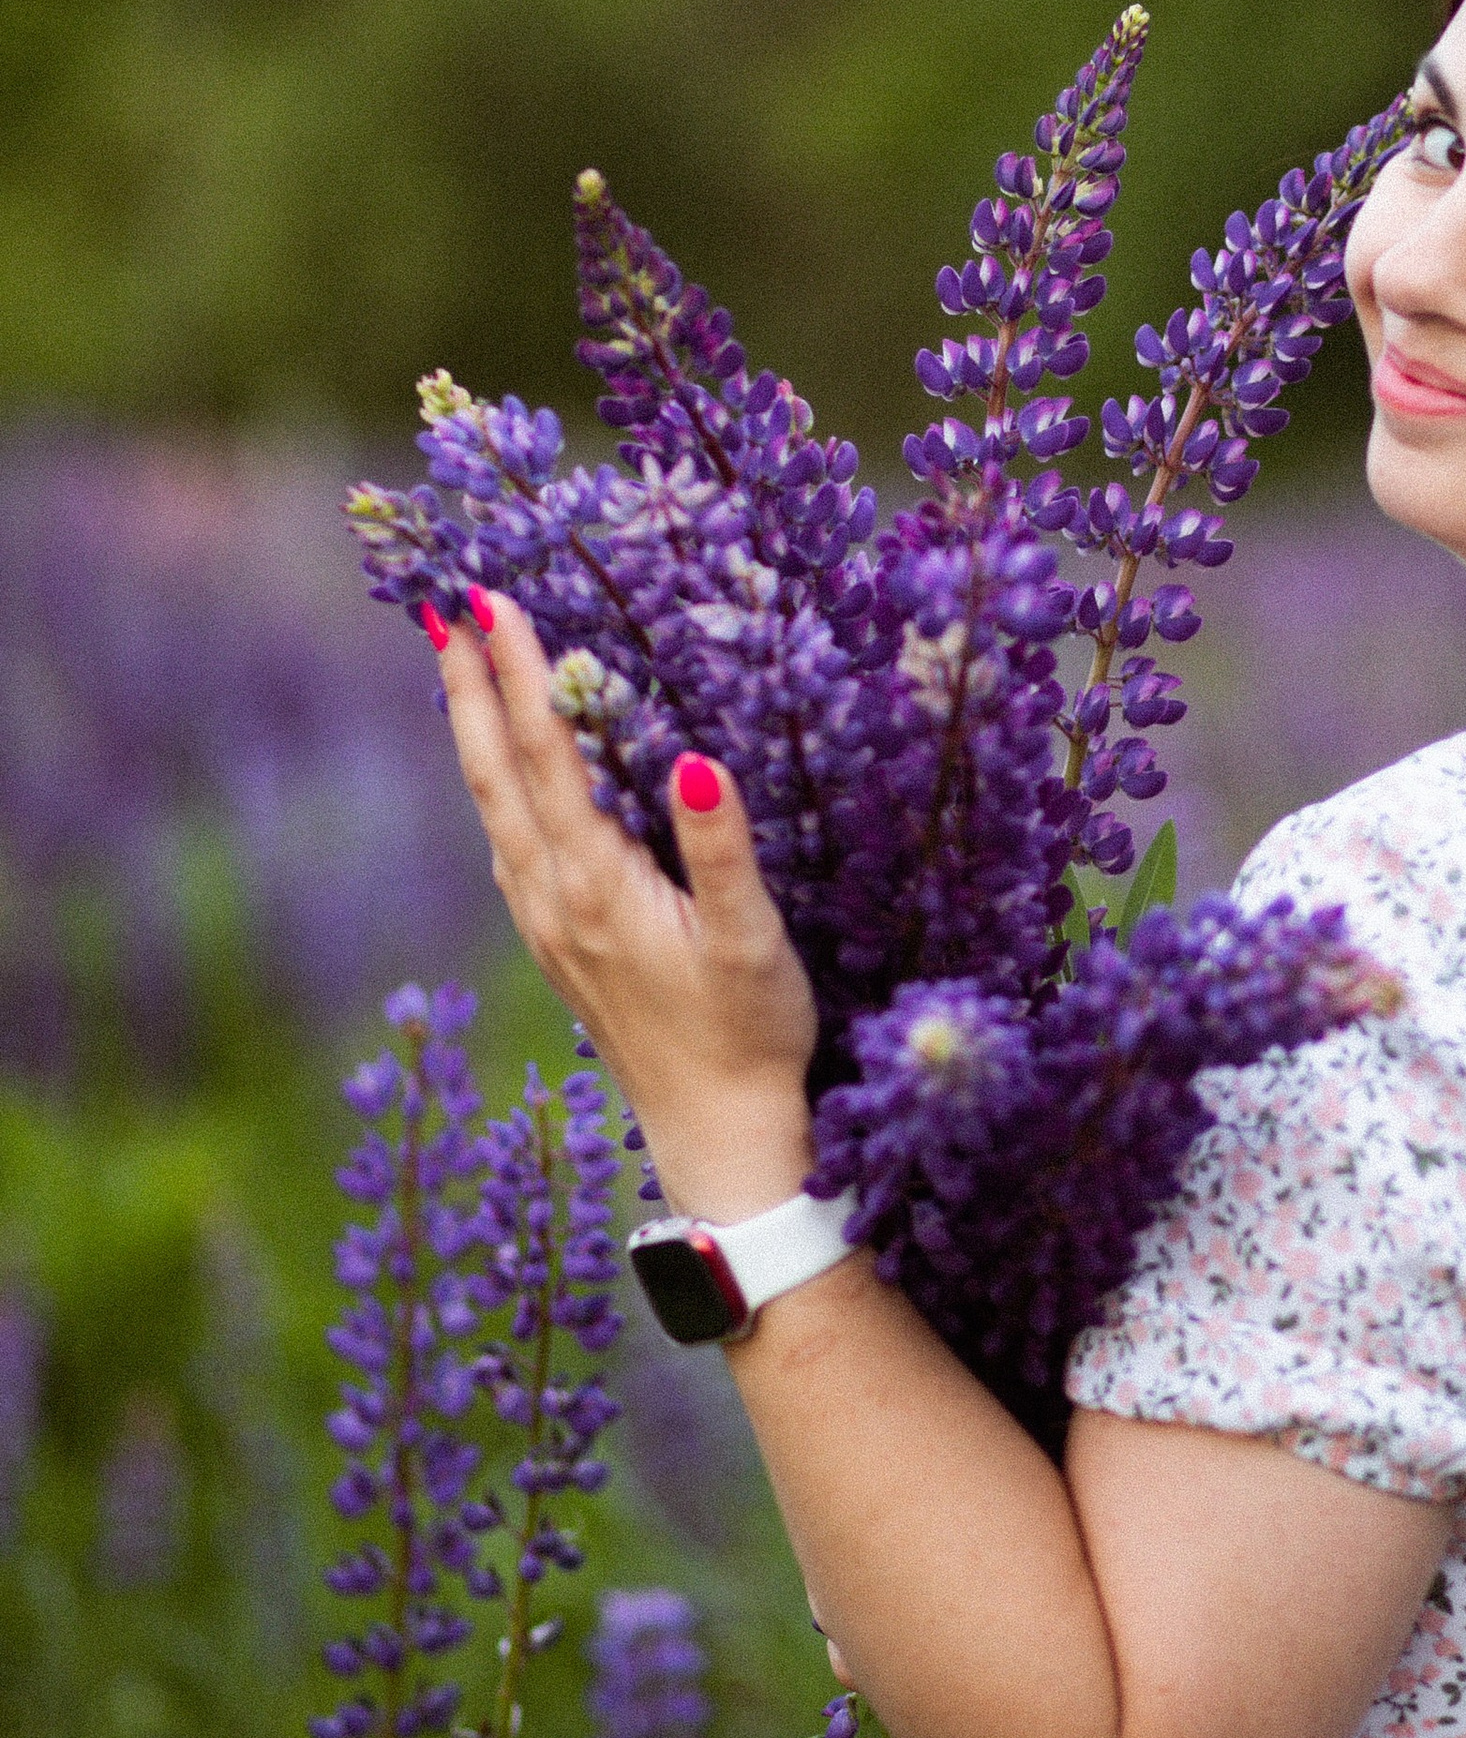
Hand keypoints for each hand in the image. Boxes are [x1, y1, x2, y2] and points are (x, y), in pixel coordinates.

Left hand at [438, 590, 816, 1219]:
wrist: (720, 1137)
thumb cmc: (752, 1035)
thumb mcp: (752, 941)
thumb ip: (721, 848)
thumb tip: (694, 759)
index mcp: (596, 886)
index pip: (544, 755)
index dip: (518, 673)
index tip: (492, 600)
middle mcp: (554, 900)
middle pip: (494, 771)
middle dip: (468, 684)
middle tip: (441, 606)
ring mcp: (547, 925)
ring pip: (493, 805)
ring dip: (473, 728)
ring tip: (458, 663)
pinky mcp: (559, 943)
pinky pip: (510, 839)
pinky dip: (496, 781)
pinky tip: (501, 769)